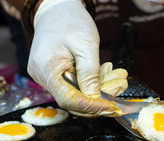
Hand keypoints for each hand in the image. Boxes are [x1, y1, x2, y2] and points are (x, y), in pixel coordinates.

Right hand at [27, 0, 123, 116]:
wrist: (57, 8)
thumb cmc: (70, 21)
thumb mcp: (86, 45)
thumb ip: (90, 74)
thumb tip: (95, 99)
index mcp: (46, 68)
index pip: (69, 100)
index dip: (92, 107)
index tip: (113, 107)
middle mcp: (42, 77)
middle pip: (73, 100)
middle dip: (100, 97)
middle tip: (121, 86)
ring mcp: (46, 77)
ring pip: (76, 93)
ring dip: (99, 88)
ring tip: (118, 76)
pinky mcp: (53, 75)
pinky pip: (74, 86)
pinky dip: (91, 81)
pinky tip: (105, 72)